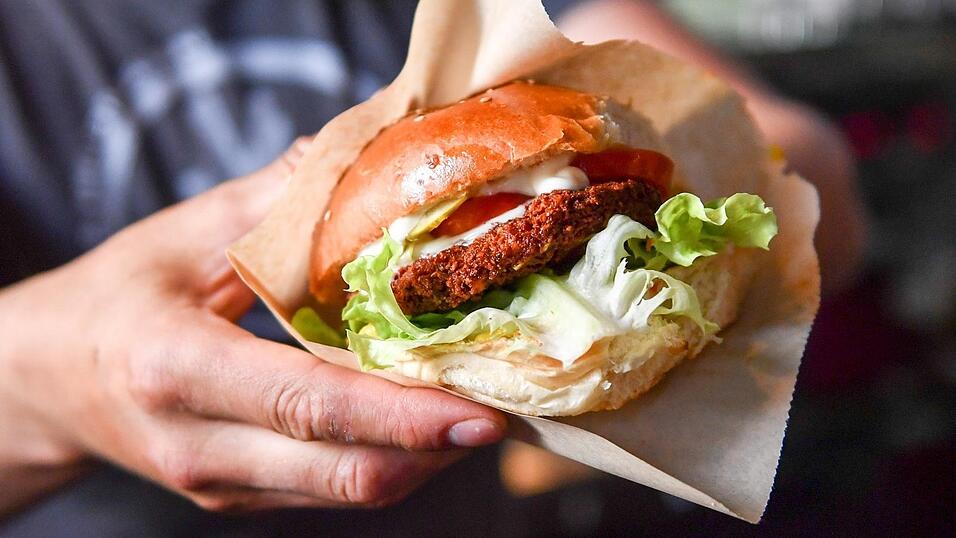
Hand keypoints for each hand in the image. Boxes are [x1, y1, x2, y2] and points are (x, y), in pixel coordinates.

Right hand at [0, 138, 506, 514]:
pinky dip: (387, 460)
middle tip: (506, 407)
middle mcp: (201, 445)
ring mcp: (221, 483)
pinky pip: (329, 490)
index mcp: (178, 371)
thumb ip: (266, 205)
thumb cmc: (110, 300)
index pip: (308, 406)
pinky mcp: (238, 497)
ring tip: (477, 408)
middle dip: (435, 449)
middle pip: (344, 470)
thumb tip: (350, 158)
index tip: (478, 411)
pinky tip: (421, 420)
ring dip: (422, 459)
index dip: (402, 416)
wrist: (45, 383)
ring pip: (346, 491)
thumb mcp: (177, 240)